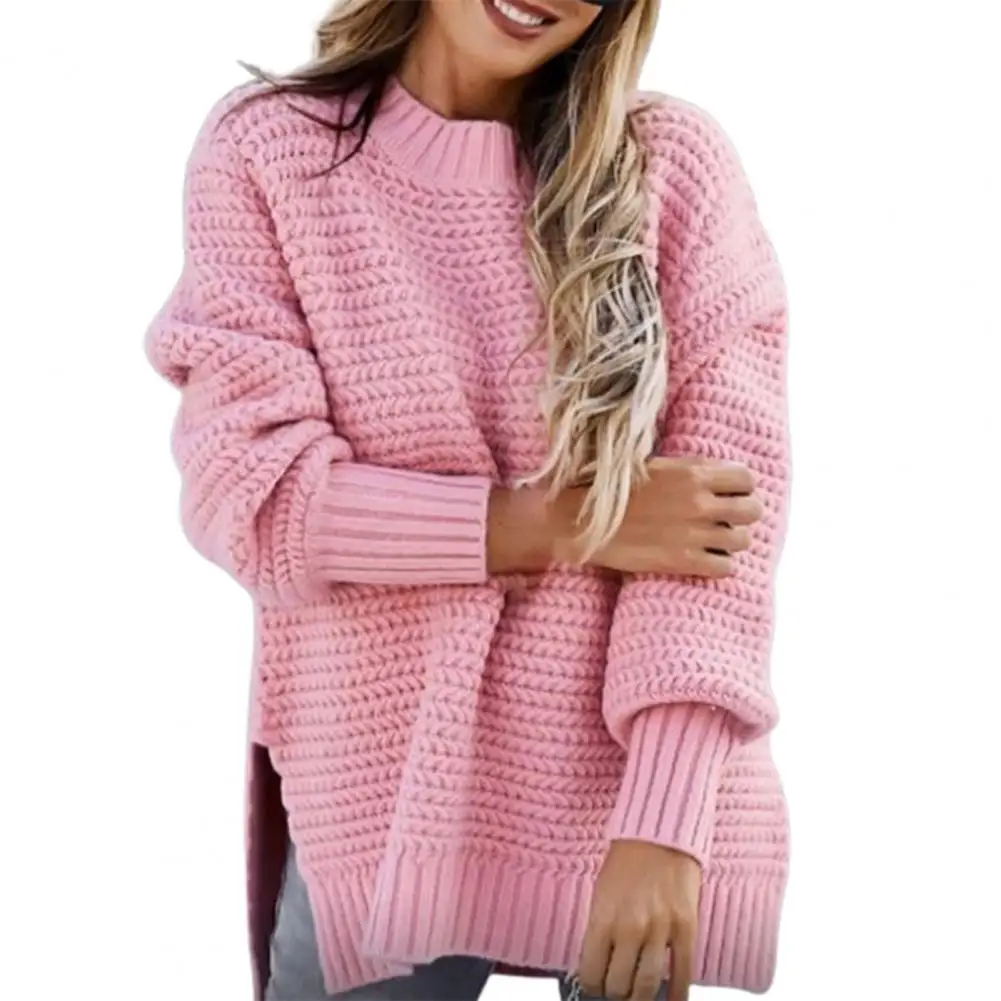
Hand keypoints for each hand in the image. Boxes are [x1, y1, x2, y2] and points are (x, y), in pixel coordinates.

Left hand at [577, 841, 700, 1000]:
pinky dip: (677, 995)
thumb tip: (598, 965)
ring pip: (647, 986)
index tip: (593, 985)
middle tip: (615, 989)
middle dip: (614, 992)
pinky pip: (683, 974)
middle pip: (618, 985)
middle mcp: (630, 927)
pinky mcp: (686, 928)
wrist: (660, 832)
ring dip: (638, 997)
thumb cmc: (627, 859)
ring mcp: (660, 929)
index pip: (591, 973)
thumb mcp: (601, 891)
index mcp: (604, 917)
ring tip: (635, 995)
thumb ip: (600, 929)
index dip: (591, 985)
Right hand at [589, 457, 761, 576]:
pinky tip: (703, 559)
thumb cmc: (614, 491)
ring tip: (710, 541)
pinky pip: (726, 567)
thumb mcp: (654, 466)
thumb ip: (689, 470)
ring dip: (729, 541)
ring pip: (742, 540)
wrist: (581, 522)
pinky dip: (719, 565)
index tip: (728, 494)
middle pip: (752, 510)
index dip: (740, 487)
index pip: (747, 479)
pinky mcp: (684, 562)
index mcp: (693, 473)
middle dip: (740, 514)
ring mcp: (694, 534)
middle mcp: (700, 502)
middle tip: (722, 519)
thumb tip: (716, 474)